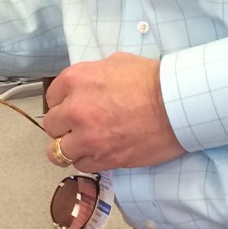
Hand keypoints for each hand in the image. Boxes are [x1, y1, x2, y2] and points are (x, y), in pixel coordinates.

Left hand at [42, 53, 184, 170]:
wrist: (176, 104)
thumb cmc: (150, 80)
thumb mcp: (114, 63)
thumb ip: (91, 76)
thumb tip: (86, 86)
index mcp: (75, 81)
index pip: (51, 98)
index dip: (61, 103)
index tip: (70, 107)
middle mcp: (75, 109)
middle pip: (52, 125)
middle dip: (63, 126)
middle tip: (77, 126)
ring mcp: (87, 137)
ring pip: (59, 151)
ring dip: (69, 147)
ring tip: (82, 145)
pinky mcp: (104, 158)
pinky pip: (81, 165)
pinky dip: (87, 160)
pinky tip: (98, 152)